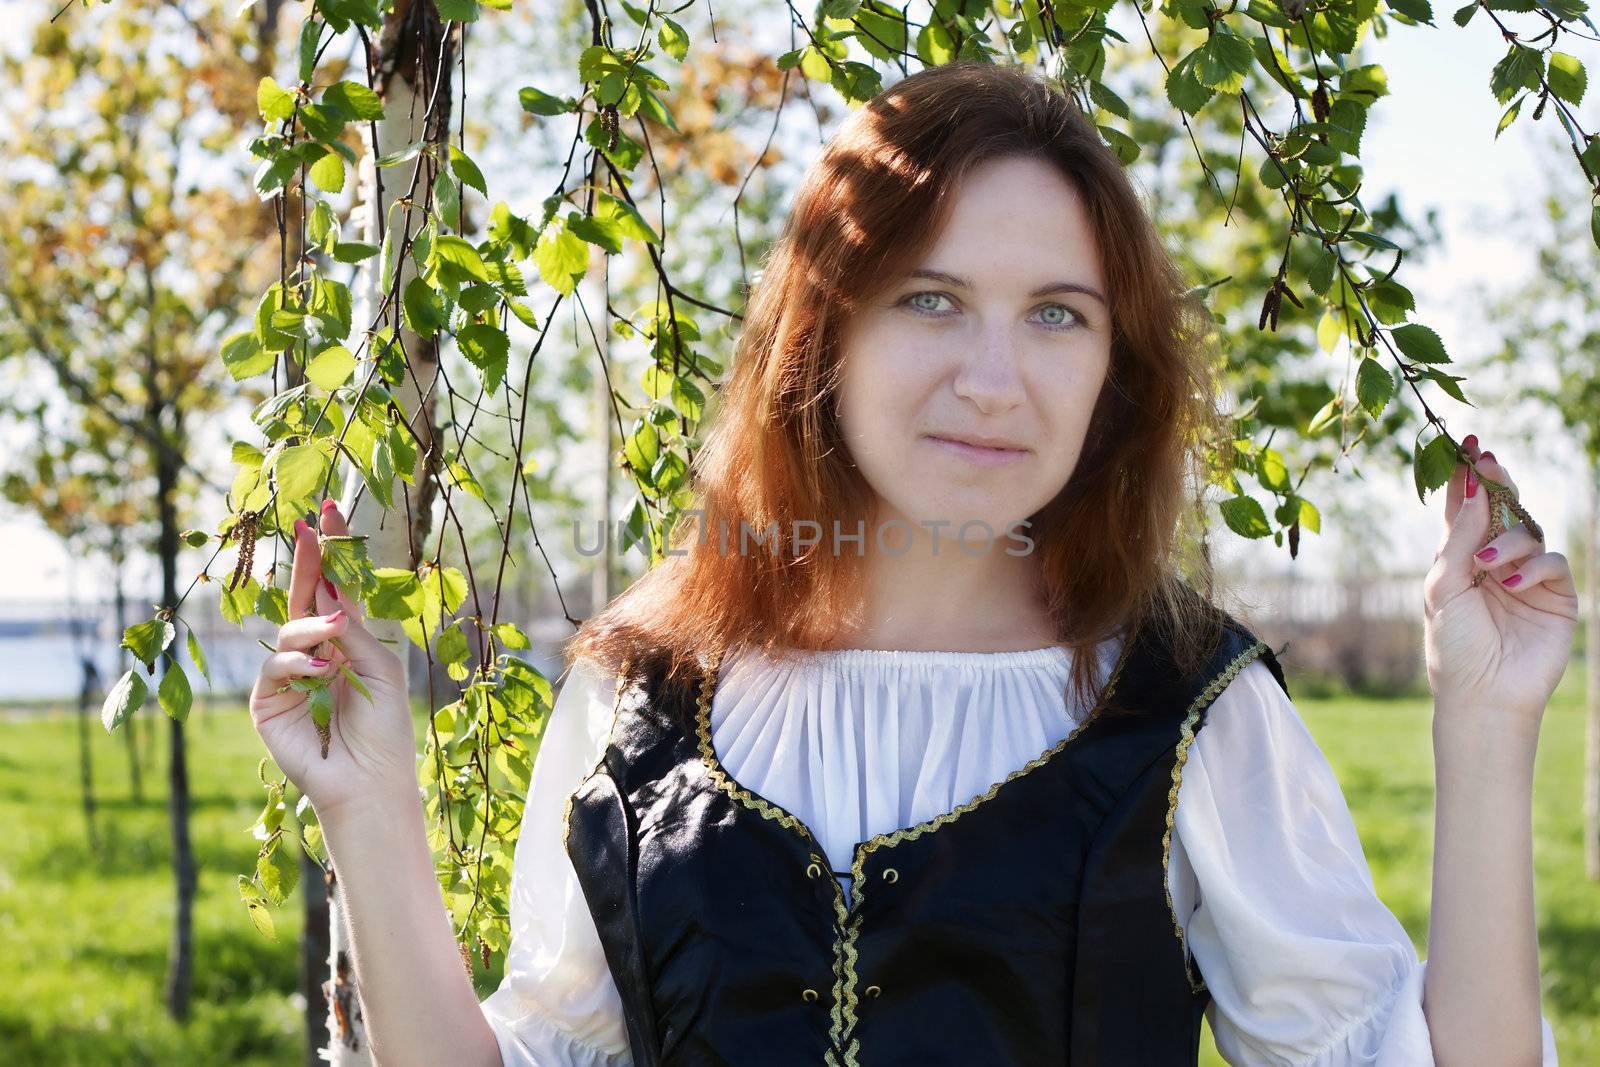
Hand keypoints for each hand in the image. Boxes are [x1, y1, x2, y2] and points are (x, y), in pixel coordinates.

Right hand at [248, 499, 415, 817]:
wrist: (369, 782)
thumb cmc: (384, 730)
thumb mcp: (379, 670)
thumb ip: (353, 632)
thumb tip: (331, 594)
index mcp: (347, 643)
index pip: (336, 589)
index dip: (332, 552)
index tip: (329, 510)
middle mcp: (316, 653)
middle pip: (306, 597)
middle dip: (310, 561)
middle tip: (310, 526)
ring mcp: (289, 676)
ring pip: (288, 630)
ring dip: (312, 626)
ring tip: (336, 634)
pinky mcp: (269, 702)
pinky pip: (274, 667)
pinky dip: (297, 663)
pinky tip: (319, 668)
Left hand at [1423, 436, 1577, 728]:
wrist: (1483, 694)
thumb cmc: (1453, 645)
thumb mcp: (1444, 586)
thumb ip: (1459, 538)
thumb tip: (1473, 488)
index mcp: (1459, 560)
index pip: (1464, 511)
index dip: (1466, 479)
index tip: (1466, 446)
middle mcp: (1493, 564)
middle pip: (1502, 511)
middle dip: (1496, 484)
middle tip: (1488, 460)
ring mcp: (1526, 579)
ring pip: (1528, 532)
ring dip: (1508, 540)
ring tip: (1486, 565)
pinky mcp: (1556, 597)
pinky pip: (1553, 563)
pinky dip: (1533, 567)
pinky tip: (1511, 586)